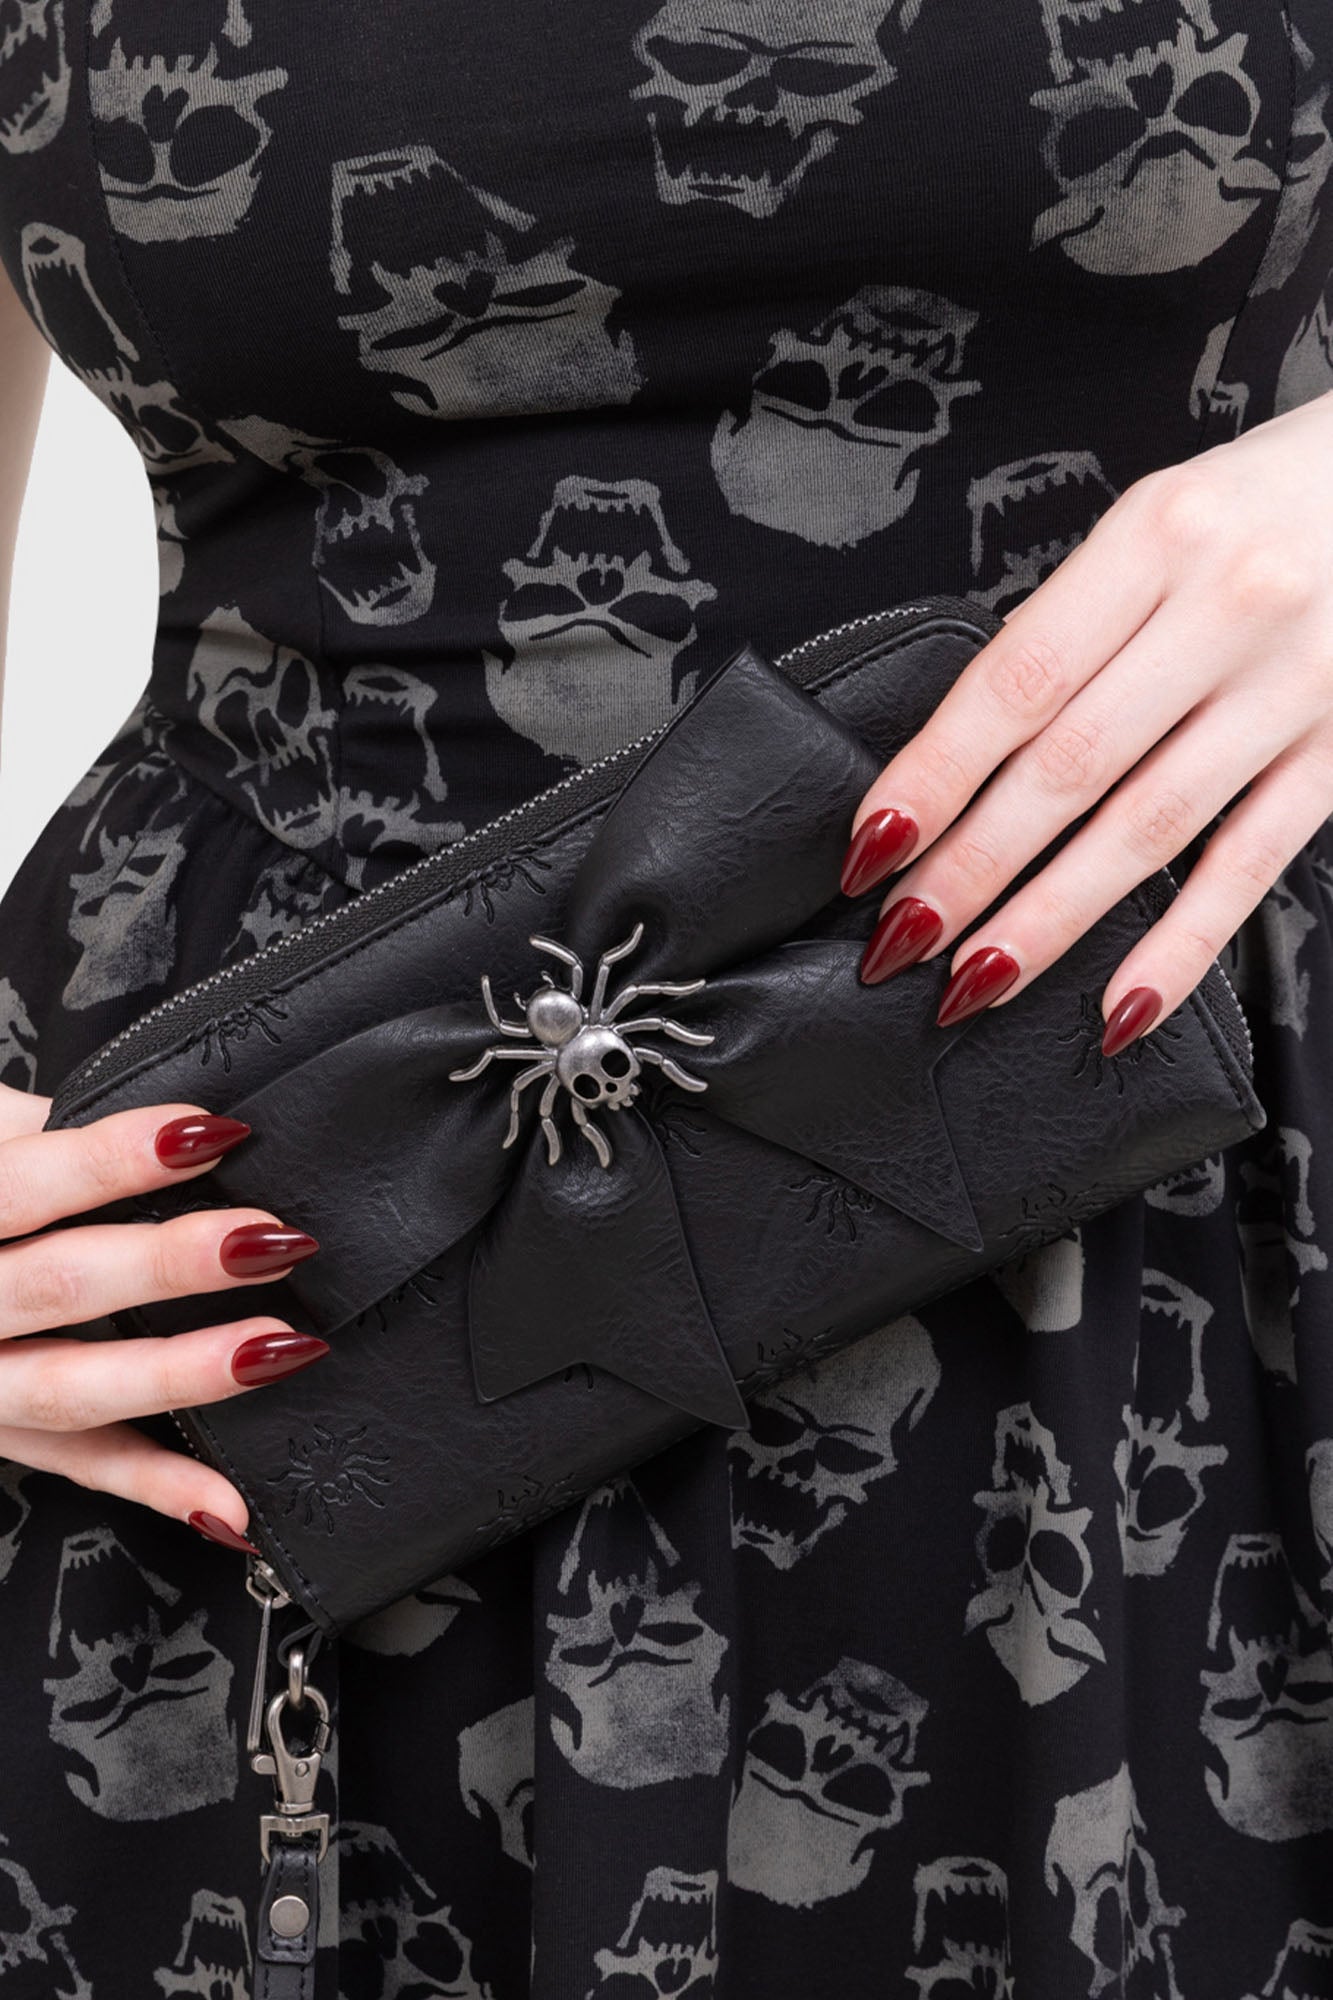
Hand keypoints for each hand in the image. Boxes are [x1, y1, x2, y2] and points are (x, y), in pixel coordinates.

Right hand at [0, 1081, 322, 1550]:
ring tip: (277, 1349)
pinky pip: (79, 1467)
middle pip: (57, 1287)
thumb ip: (26, 1127)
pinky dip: (157, 1488)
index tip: (210, 1133)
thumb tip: (150, 1111)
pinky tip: (230, 1504)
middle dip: (167, 1265)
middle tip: (268, 1240)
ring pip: (70, 1388)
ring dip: (178, 1374)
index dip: (111, 1159)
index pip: (21, 1185)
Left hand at [843, 388, 1332, 1051]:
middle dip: (971, 866)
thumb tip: (977, 747)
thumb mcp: (1161, 517)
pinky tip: (1120, 1008)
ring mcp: (1292, 688)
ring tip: (977, 977)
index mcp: (1157, 535)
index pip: (1016, 680)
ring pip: (1147, 828)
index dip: (934, 774)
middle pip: (1069, 765)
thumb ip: (1082, 620)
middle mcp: (1228, 607)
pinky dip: (1181, 948)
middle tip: (902, 936)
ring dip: (1052, 918)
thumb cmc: (1270, 501)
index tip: (871, 845)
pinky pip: (1250, 866)